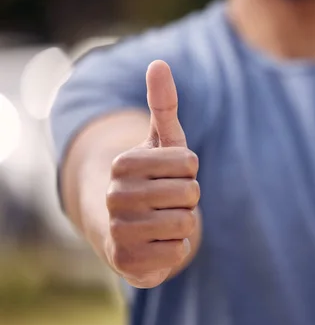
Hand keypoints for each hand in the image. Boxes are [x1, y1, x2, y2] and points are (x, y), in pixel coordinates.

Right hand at [105, 60, 200, 288]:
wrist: (127, 233)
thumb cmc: (153, 181)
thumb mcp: (162, 143)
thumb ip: (162, 105)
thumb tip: (159, 63)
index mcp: (123, 163)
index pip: (189, 162)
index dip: (190, 171)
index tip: (171, 175)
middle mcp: (114, 195)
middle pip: (190, 193)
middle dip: (189, 199)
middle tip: (169, 202)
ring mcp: (118, 229)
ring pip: (186, 223)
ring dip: (184, 223)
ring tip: (163, 221)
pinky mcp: (127, 261)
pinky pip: (178, 251)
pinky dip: (176, 248)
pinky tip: (157, 244)